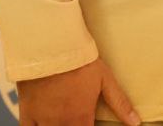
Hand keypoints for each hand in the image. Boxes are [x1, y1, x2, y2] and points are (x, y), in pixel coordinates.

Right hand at [17, 58, 139, 125]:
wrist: (51, 45)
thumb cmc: (79, 60)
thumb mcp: (105, 79)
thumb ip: (120, 104)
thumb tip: (135, 122)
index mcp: (81, 118)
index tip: (88, 124)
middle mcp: (61, 123)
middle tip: (75, 119)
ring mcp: (42, 119)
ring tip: (62, 120)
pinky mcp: (26, 112)